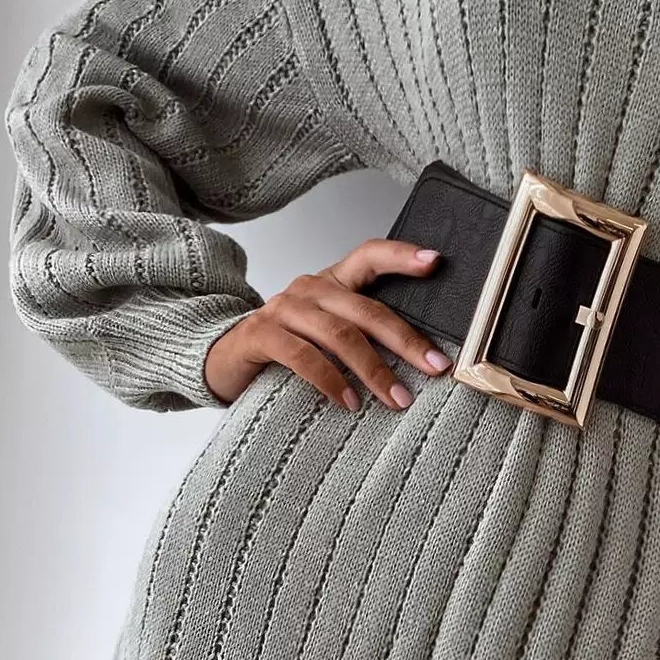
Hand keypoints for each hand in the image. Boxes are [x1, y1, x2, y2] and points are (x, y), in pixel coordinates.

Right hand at [203, 237, 451, 410]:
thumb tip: (422, 357)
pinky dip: (331, 381)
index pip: (370, 255)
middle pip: (367, 309)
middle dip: (407, 340)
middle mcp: (310, 288)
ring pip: (340, 335)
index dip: (401, 256)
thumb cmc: (286, 348)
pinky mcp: (261, 335)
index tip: (435, 261)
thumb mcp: (327, 332)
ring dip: (374, 370)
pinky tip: (349, 403)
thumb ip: (362, 332)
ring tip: (398, 399)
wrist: (223, 360)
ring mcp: (284, 309)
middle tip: (436, 367)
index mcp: (332, 281)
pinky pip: (304, 357)